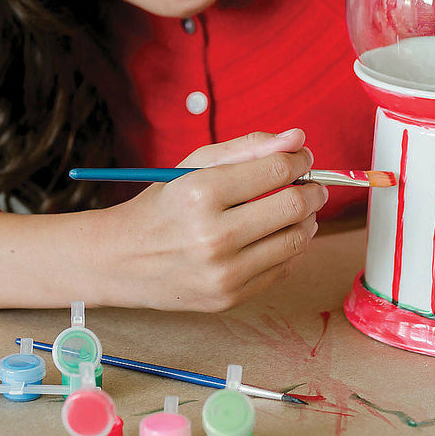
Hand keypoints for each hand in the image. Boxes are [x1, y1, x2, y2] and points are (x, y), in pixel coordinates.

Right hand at [100, 129, 326, 311]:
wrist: (122, 260)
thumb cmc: (163, 205)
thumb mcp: (194, 166)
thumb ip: (247, 148)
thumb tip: (297, 137)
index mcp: (201, 193)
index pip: (276, 170)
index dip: (300, 159)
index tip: (304, 157)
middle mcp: (212, 236)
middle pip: (293, 206)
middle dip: (313, 190)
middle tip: (312, 184)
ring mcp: (222, 272)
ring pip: (296, 240)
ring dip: (308, 219)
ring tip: (298, 208)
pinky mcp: (229, 298)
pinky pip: (282, 269)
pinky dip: (290, 247)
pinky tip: (280, 234)